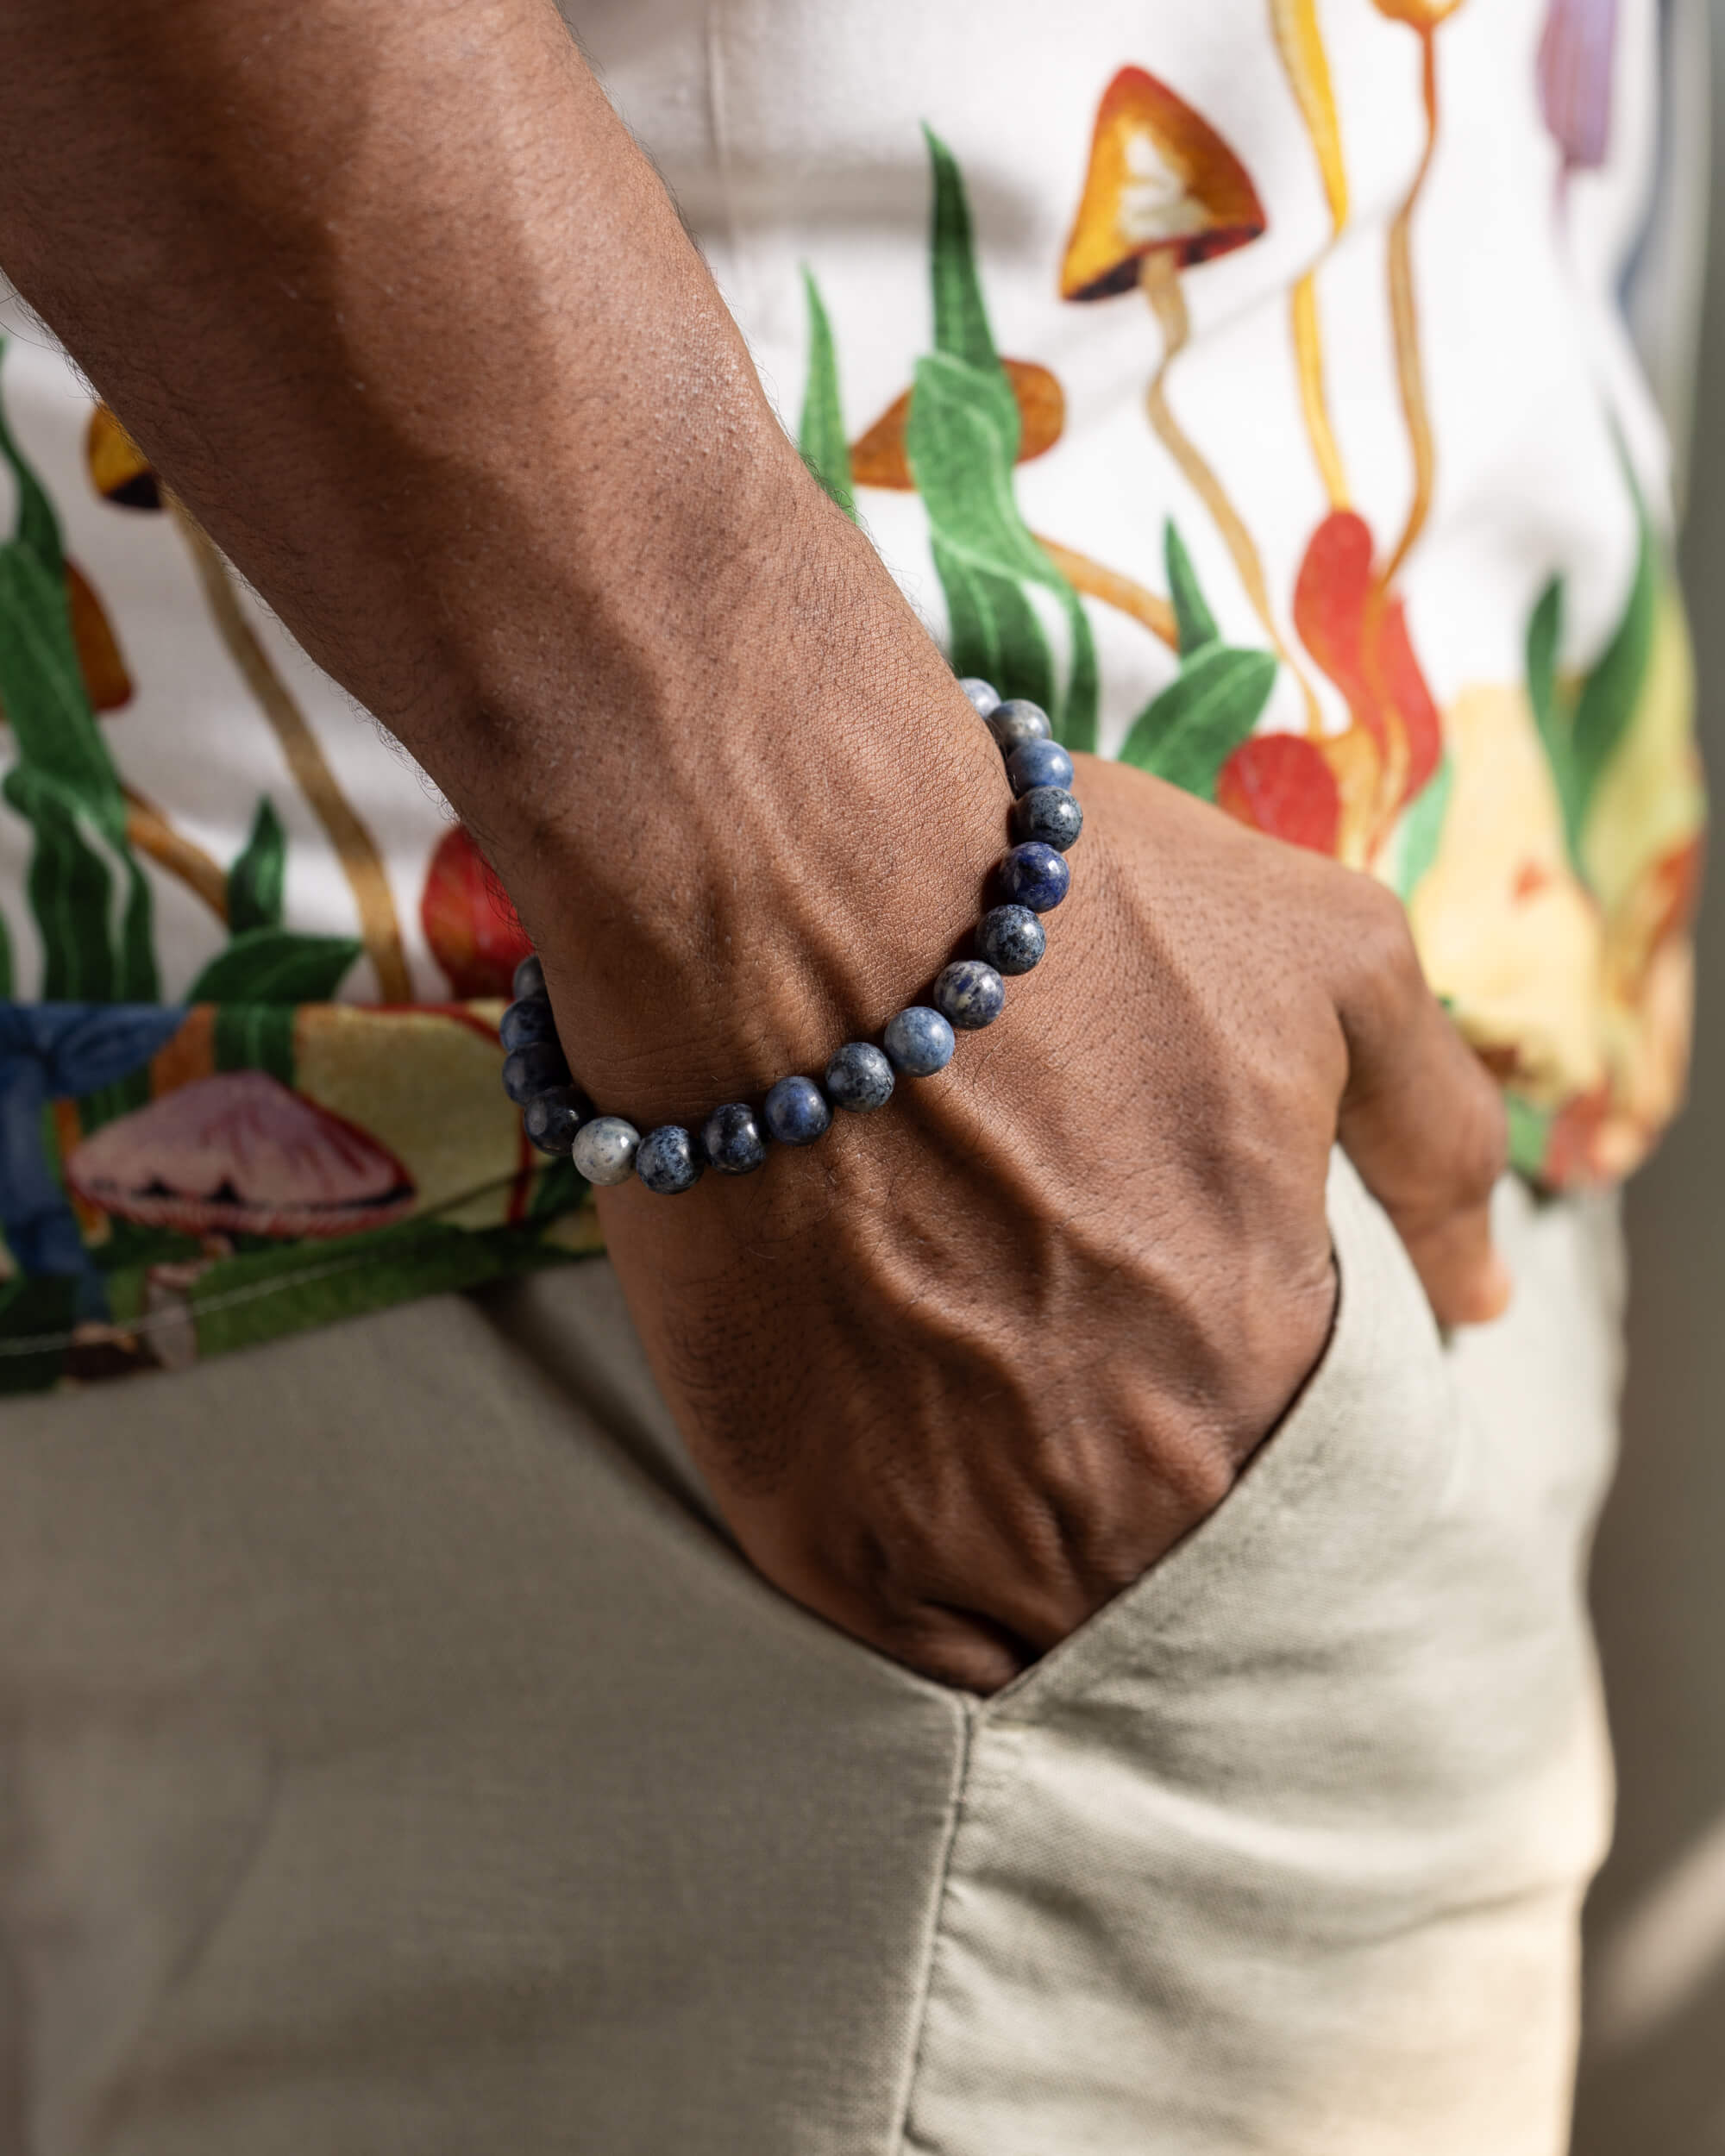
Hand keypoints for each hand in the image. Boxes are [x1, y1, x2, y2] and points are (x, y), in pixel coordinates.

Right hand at [564, 734, 1508, 1693]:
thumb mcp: (1332, 959)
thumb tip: (1479, 1294)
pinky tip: (888, 1462)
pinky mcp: (810, 1526)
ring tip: (971, 1431)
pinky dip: (908, 1576)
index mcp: (1266, 1367)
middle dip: (1135, 1497)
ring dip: (1022, 1555)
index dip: (1243, 1442)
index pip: (1301, 1499)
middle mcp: (1130, 1481)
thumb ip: (1436, 1138)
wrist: (788, 900)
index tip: (1180, 1378)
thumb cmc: (1066, 917)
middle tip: (1063, 1392)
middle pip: (1166, 1569)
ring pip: (1035, 1625)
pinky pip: (894, 1633)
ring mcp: (961, 1521)